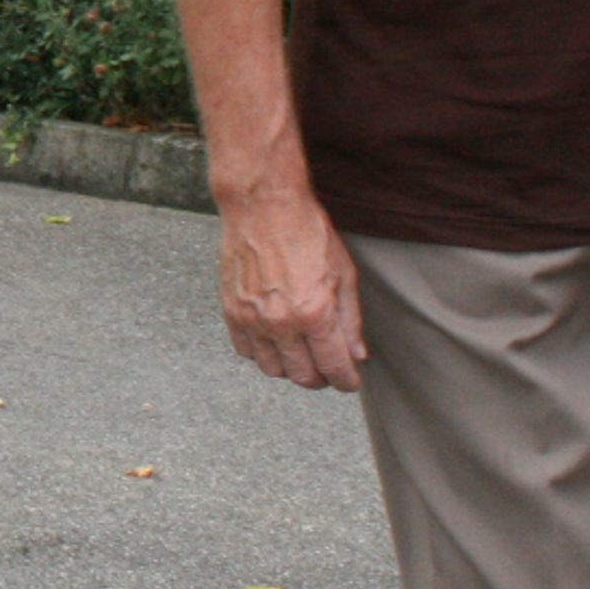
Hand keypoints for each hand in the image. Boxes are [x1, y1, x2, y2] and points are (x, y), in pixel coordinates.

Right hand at [218, 181, 365, 391]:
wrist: (264, 206)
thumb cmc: (308, 232)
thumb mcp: (344, 274)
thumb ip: (350, 320)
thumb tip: (357, 354)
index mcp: (315, 313)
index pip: (334, 367)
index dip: (346, 381)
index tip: (350, 382)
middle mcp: (282, 322)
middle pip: (302, 375)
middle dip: (321, 378)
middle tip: (329, 369)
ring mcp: (253, 319)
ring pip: (273, 369)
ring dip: (291, 369)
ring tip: (302, 355)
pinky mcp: (232, 311)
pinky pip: (246, 351)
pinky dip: (263, 354)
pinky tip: (276, 341)